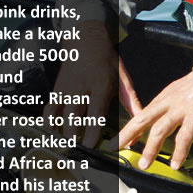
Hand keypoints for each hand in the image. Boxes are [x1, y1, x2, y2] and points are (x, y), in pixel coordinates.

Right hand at [44, 20, 127, 146]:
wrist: (86, 40)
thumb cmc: (107, 61)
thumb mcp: (122, 78)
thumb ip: (131, 102)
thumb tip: (142, 121)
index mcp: (100, 85)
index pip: (95, 111)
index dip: (92, 130)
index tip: (90, 145)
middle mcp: (81, 88)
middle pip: (74, 116)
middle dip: (74, 135)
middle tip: (77, 152)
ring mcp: (67, 89)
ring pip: (60, 114)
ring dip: (61, 132)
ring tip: (67, 147)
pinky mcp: (57, 89)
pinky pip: (49, 109)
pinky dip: (49, 123)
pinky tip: (54, 133)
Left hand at [112, 53, 192, 170]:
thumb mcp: (188, 89)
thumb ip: (179, 104)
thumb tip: (177, 120)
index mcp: (168, 95)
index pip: (145, 113)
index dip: (132, 128)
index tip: (122, 139)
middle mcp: (171, 101)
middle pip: (143, 119)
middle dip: (127, 135)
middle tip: (116, 148)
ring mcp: (183, 108)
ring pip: (159, 130)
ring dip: (150, 149)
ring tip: (144, 164)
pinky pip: (184, 138)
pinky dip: (179, 153)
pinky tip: (176, 163)